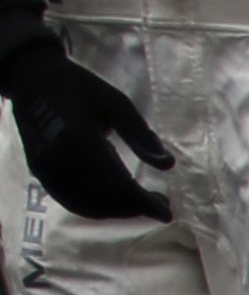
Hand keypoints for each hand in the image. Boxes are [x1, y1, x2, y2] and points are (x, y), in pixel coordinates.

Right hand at [0, 28, 171, 223]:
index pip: (118, 185)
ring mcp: (47, 171)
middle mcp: (59, 162)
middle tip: (160, 204)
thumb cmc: (80, 88)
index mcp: (79, 141)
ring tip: (142, 201)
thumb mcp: (115, 102)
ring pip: (89, 206)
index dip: (144, 203)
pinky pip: (73, 202)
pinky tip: (118, 200)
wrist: (34, 81)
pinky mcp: (41, 175)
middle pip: (105, 200)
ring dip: (119, 210)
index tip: (168, 214)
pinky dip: (99, 207)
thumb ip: (140, 134)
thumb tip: (169, 164)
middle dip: (136, 208)